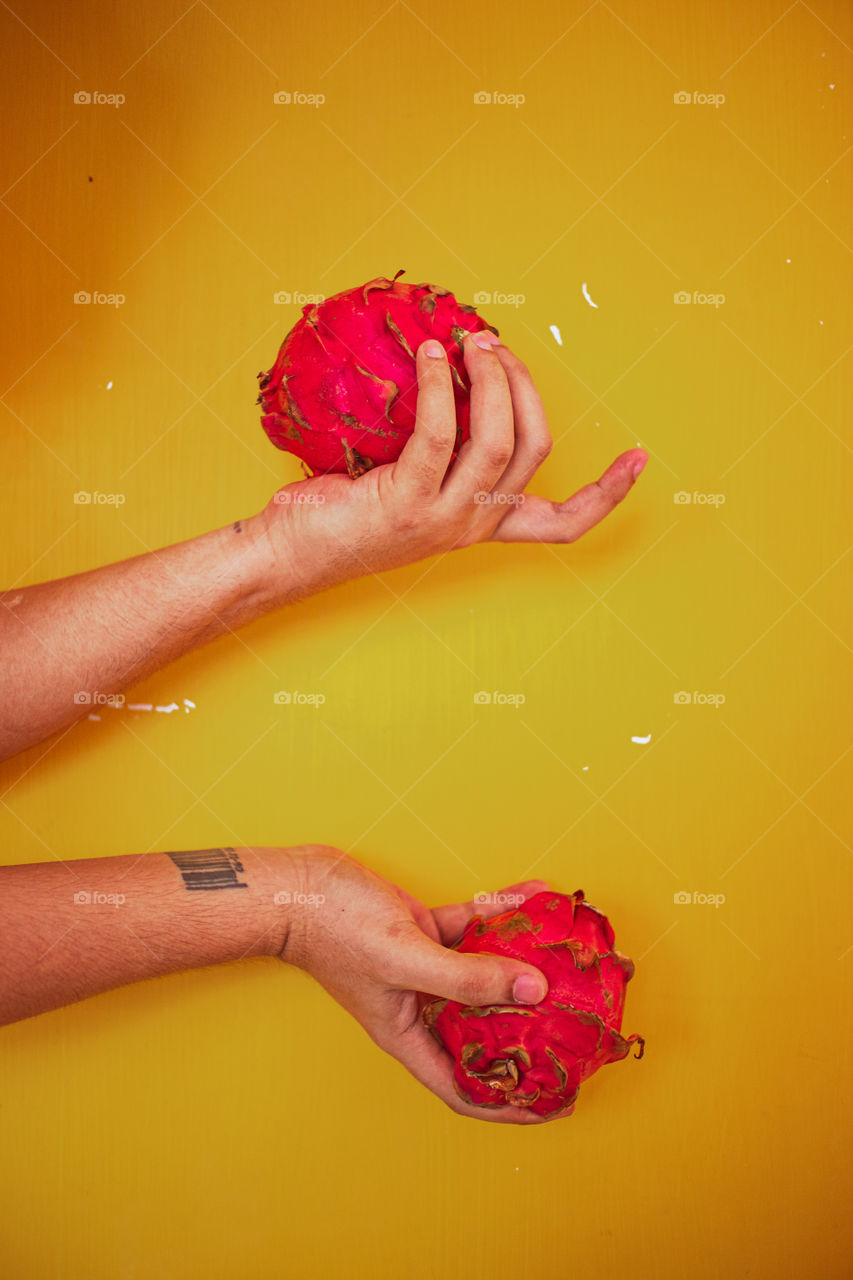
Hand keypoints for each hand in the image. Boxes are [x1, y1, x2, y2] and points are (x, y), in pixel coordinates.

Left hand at [252, 332, 646, 601]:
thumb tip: (447, 366)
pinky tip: (426, 356)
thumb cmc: (337, 512)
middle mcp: (472, 527)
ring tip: (466, 341)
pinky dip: (440, 385)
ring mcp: (444, 520)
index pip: (562, 523)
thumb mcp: (406, 483)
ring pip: (500, 440)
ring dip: (491, 378)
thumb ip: (441, 448)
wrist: (287, 555)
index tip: (640, 457)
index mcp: (481, 526)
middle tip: (491, 344)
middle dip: (523, 385)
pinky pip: (442, 433)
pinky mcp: (408, 505)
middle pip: (535, 448)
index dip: (608, 493)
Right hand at [281, 846, 559, 1123]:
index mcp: (407, 1034)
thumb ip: (468, 978)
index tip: (557, 1104)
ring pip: (485, 972)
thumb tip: (534, 989)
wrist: (299, 886)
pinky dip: (500, 912)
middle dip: (529, 1033)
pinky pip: (472, 926)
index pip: (466, 1088)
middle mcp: (420, 1007)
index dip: (511, 1105)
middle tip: (577, 1031)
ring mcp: (423, 967)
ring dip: (523, 960)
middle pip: (484, 1033)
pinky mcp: (423, 930)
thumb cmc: (336, 931)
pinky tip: (532, 895)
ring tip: (566, 954)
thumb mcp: (406, 959)